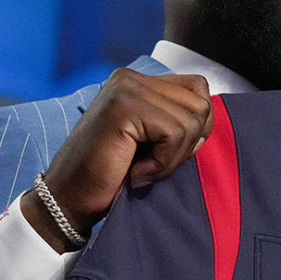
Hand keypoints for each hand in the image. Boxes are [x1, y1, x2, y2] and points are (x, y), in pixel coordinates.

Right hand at [23, 69, 212, 251]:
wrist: (69, 202)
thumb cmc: (112, 177)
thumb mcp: (151, 141)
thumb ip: (175, 120)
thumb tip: (211, 116)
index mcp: (138, 81)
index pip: (199, 89)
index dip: (197, 127)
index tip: (167, 153)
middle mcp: (130, 77)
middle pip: (201, 103)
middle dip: (187, 144)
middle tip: (152, 163)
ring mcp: (126, 88)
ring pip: (192, 120)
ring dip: (173, 157)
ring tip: (141, 168)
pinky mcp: (123, 107)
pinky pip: (174, 133)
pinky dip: (162, 163)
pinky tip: (135, 172)